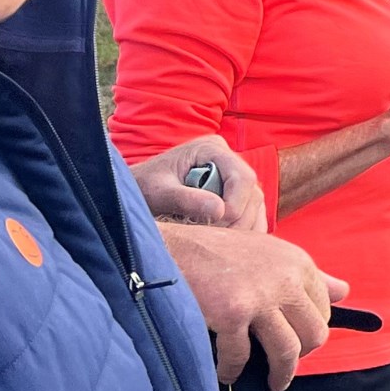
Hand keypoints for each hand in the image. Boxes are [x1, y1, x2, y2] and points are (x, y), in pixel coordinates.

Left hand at [131, 136, 267, 231]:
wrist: (134, 191)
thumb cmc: (142, 187)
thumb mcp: (158, 192)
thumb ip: (185, 199)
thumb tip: (220, 211)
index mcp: (211, 149)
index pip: (242, 177)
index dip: (236, 204)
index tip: (215, 224)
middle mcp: (227, 159)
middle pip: (252, 193)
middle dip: (237, 220)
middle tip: (212, 238)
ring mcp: (233, 177)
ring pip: (255, 205)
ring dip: (242, 228)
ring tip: (215, 240)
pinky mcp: (235, 195)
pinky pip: (252, 214)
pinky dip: (244, 231)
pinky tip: (226, 241)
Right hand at [156, 222, 346, 387]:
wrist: (169, 249)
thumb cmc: (215, 254)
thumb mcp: (269, 253)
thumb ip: (307, 276)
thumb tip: (344, 291)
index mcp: (298, 263)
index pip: (324, 310)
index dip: (309, 331)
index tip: (295, 340)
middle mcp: (285, 278)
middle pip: (314, 334)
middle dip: (299, 355)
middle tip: (282, 363)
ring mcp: (260, 297)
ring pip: (288, 351)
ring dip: (279, 374)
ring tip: (270, 382)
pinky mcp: (233, 315)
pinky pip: (242, 358)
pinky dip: (232, 370)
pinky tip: (226, 371)